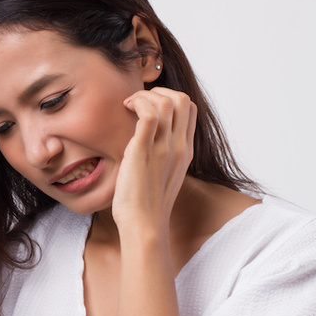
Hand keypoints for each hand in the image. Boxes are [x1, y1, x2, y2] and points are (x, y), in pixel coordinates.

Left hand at [111, 87, 195, 233]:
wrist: (144, 225)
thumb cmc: (146, 205)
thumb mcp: (161, 175)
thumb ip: (161, 156)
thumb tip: (146, 143)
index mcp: (185, 151)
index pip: (189, 109)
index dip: (169, 97)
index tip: (147, 106)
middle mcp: (179, 146)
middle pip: (181, 99)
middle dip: (157, 91)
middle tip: (136, 102)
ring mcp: (164, 148)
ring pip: (167, 101)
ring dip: (144, 95)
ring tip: (128, 105)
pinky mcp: (144, 151)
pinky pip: (148, 113)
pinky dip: (137, 102)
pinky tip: (125, 108)